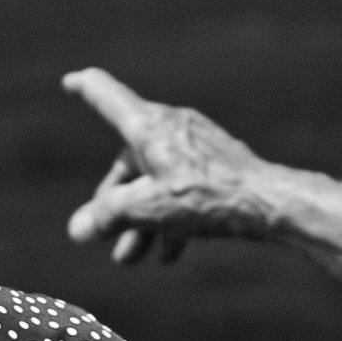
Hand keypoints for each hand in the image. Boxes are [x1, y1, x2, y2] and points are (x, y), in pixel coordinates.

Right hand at [62, 70, 280, 268]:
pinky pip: (180, 189)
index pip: (108, 97)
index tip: (71, 81)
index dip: (86, 88)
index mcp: (149, 126)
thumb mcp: (149, 207)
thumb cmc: (209, 196)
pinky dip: (168, 218)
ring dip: (139, 220)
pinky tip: (167, 254)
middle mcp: (171, 129)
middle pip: (128, 161)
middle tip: (102, 237)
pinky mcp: (215, 167)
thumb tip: (78, 230)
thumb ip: (108, 215)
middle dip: (113, 204)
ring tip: (129, 259)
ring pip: (154, 181)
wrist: (270, 202)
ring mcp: (195, 147)